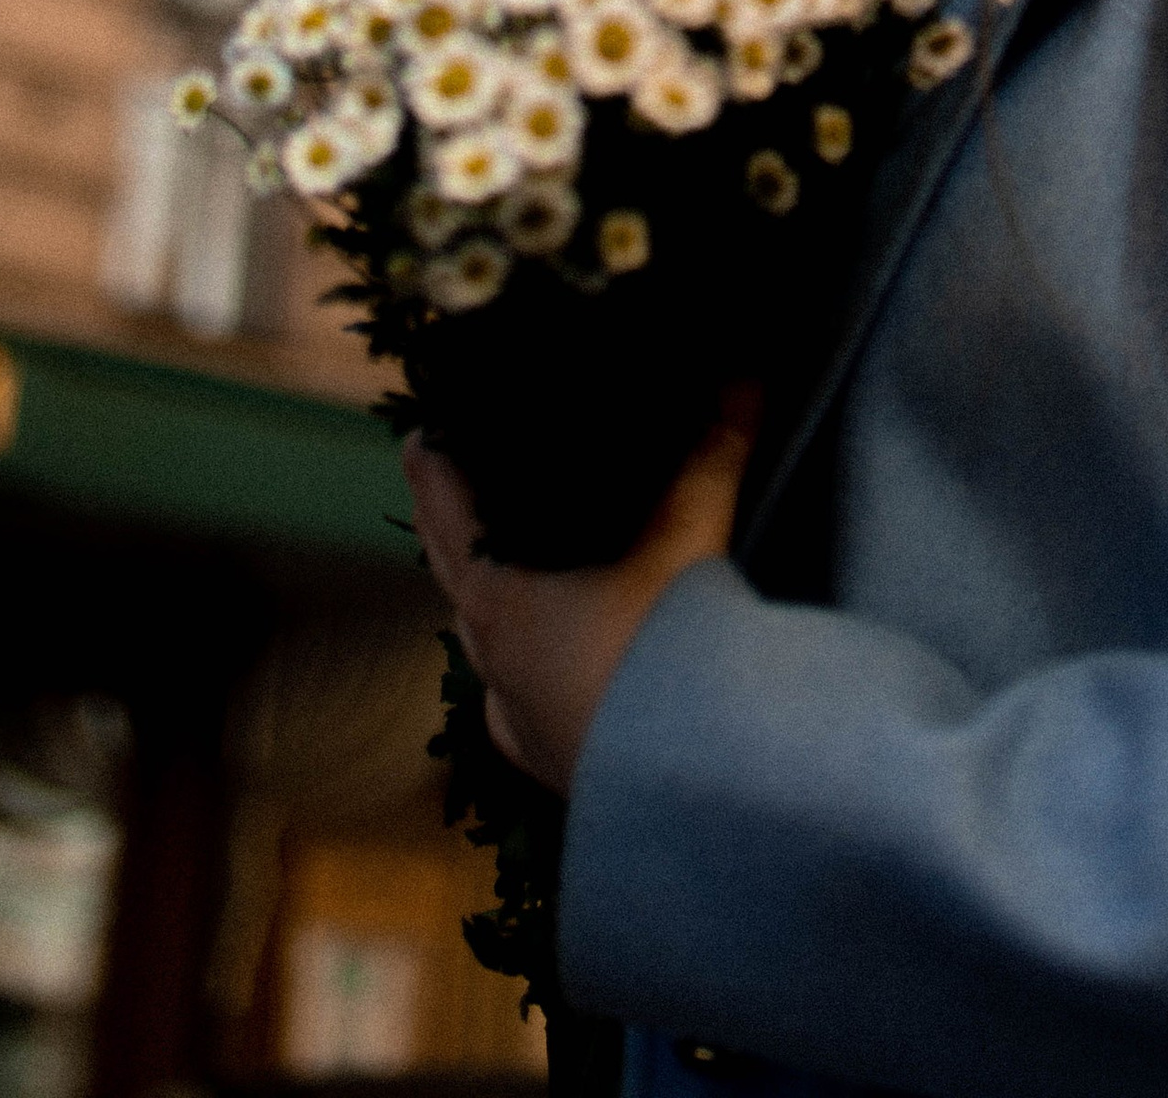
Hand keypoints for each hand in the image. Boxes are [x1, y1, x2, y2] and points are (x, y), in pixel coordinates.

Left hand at [405, 398, 757, 797]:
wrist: (689, 794)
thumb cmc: (670, 661)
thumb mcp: (690, 540)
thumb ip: (714, 452)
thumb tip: (745, 372)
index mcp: (498, 599)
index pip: (442, 506)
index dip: (431, 460)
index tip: (422, 427)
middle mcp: (491, 661)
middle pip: (448, 571)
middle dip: (449, 522)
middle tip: (451, 477)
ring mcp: (516, 717)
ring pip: (475, 644)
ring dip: (480, 598)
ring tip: (496, 565)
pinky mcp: (549, 761)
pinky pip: (512, 707)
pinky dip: (515, 674)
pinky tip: (530, 677)